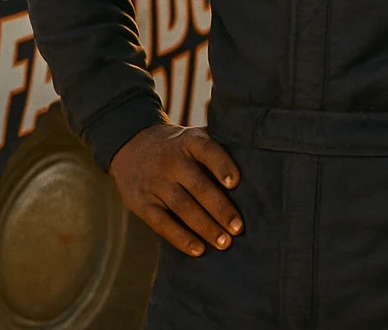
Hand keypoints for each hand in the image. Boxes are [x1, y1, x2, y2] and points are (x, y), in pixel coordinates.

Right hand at [109, 123, 242, 256]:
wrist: (130, 145)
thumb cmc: (177, 148)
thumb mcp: (192, 139)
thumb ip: (216, 153)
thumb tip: (257, 179)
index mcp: (188, 141)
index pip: (206, 150)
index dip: (221, 165)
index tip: (235, 182)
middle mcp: (170, 160)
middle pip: (197, 185)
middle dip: (220, 208)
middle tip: (238, 228)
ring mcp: (154, 182)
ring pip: (182, 207)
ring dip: (205, 227)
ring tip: (224, 243)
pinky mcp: (142, 202)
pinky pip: (162, 223)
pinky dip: (180, 238)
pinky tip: (198, 249)